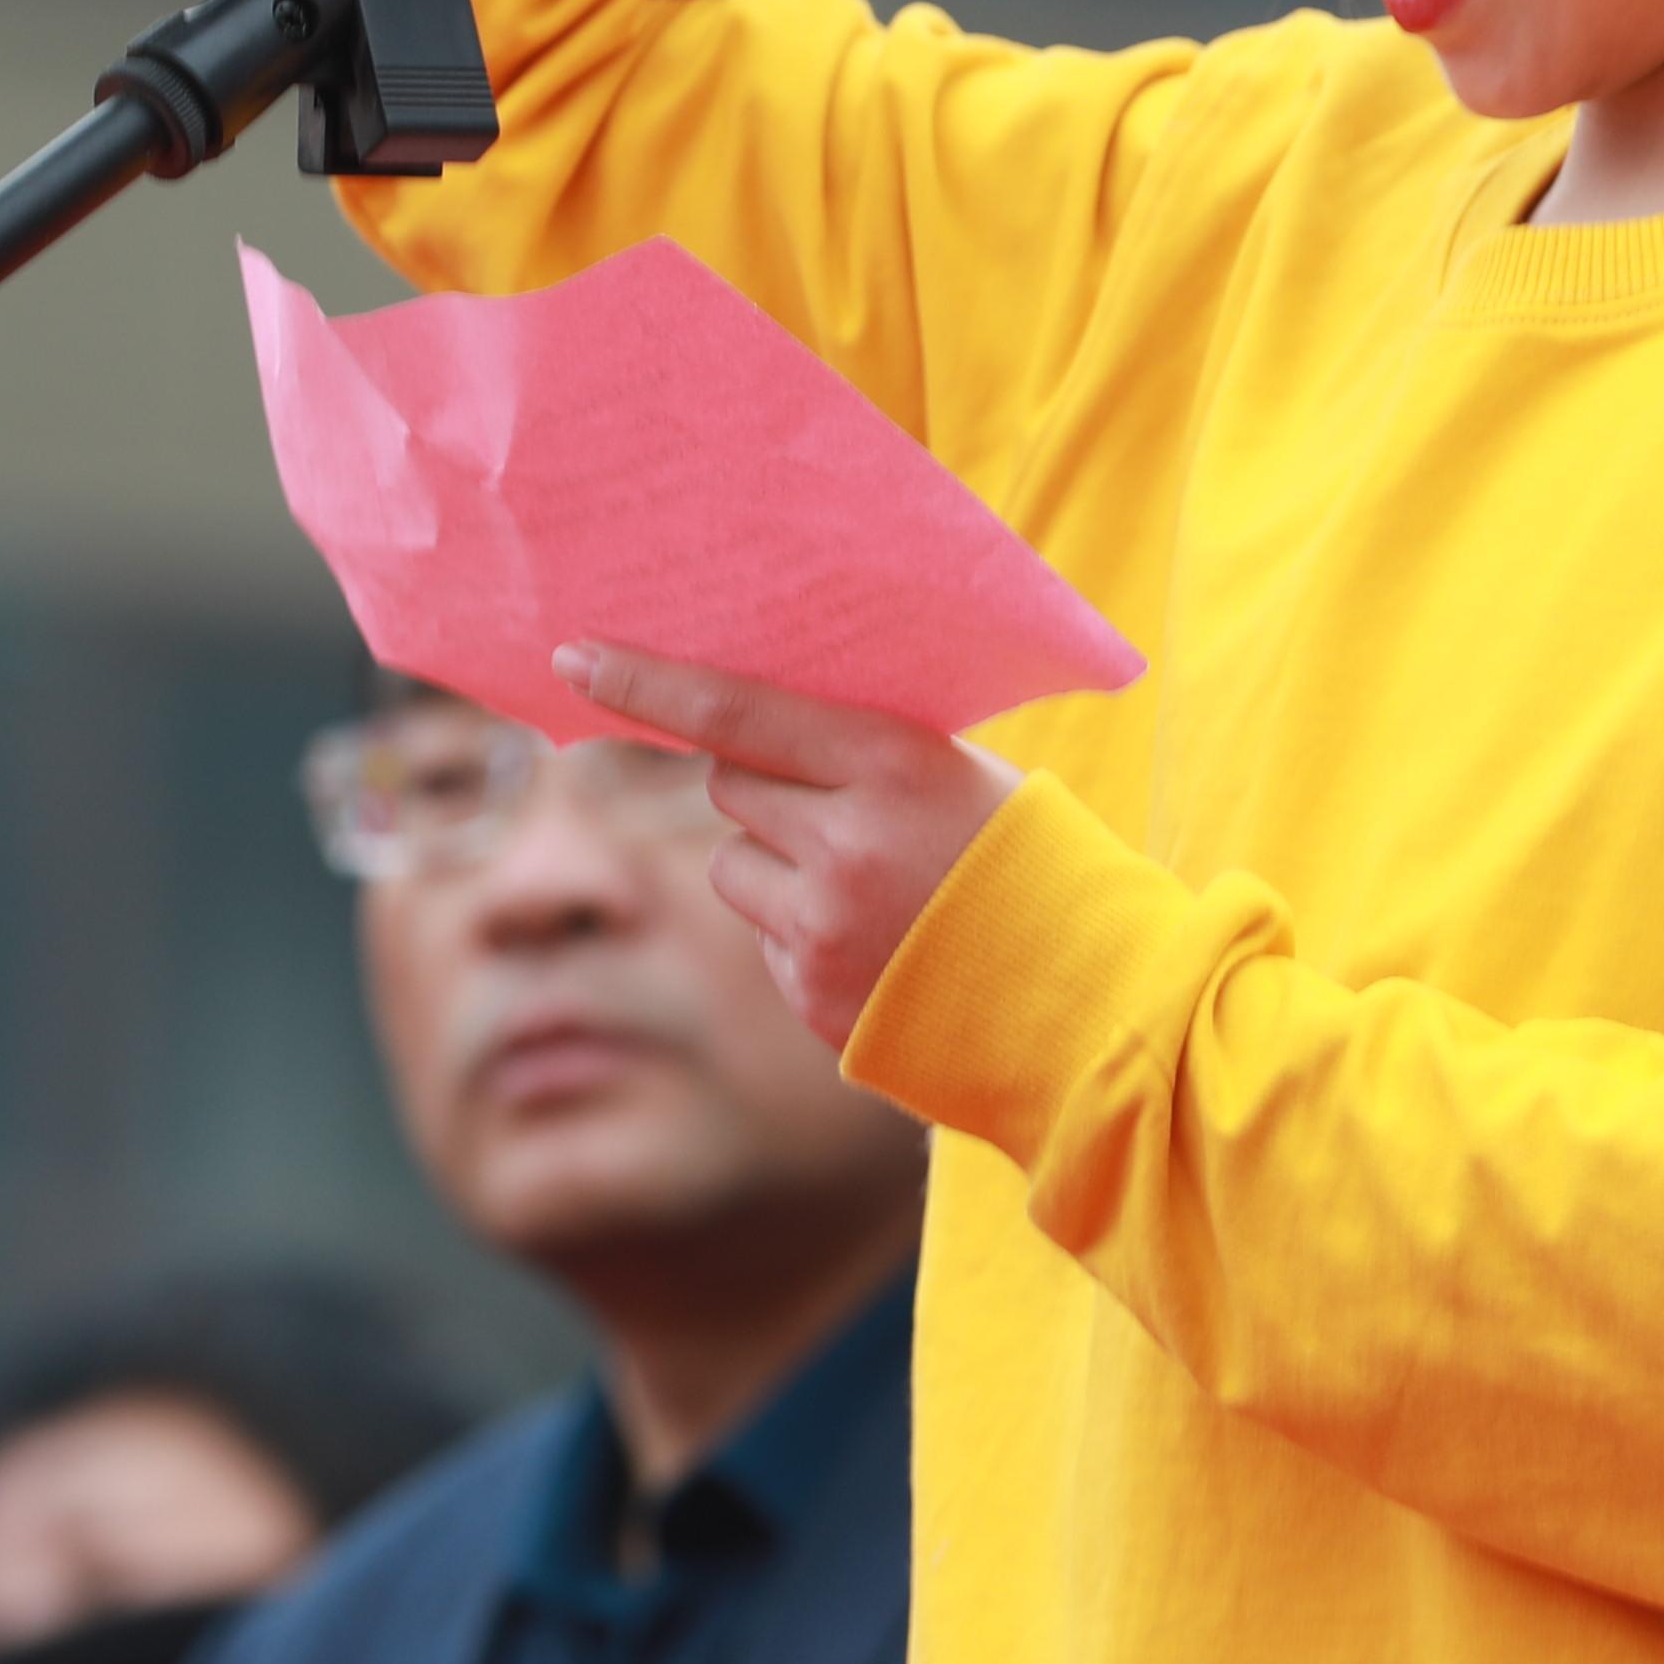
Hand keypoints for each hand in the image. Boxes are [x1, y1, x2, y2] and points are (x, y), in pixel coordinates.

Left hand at [556, 642, 1018, 1044]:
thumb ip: (860, 750)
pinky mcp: (807, 994)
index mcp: (892, 765)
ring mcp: (819, 927)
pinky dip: (798, 933)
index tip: (576, 658)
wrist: (1087, 1005)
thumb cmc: (1030, 866)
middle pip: (730, 786)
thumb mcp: (961, 775)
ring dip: (776, 865)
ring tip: (869, 889)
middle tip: (838, 807)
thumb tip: (745, 725)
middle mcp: (844, 844)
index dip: (646, 682)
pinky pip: (761, 935)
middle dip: (766, 788)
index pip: (733, 711)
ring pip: (733, 864)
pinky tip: (876, 945)